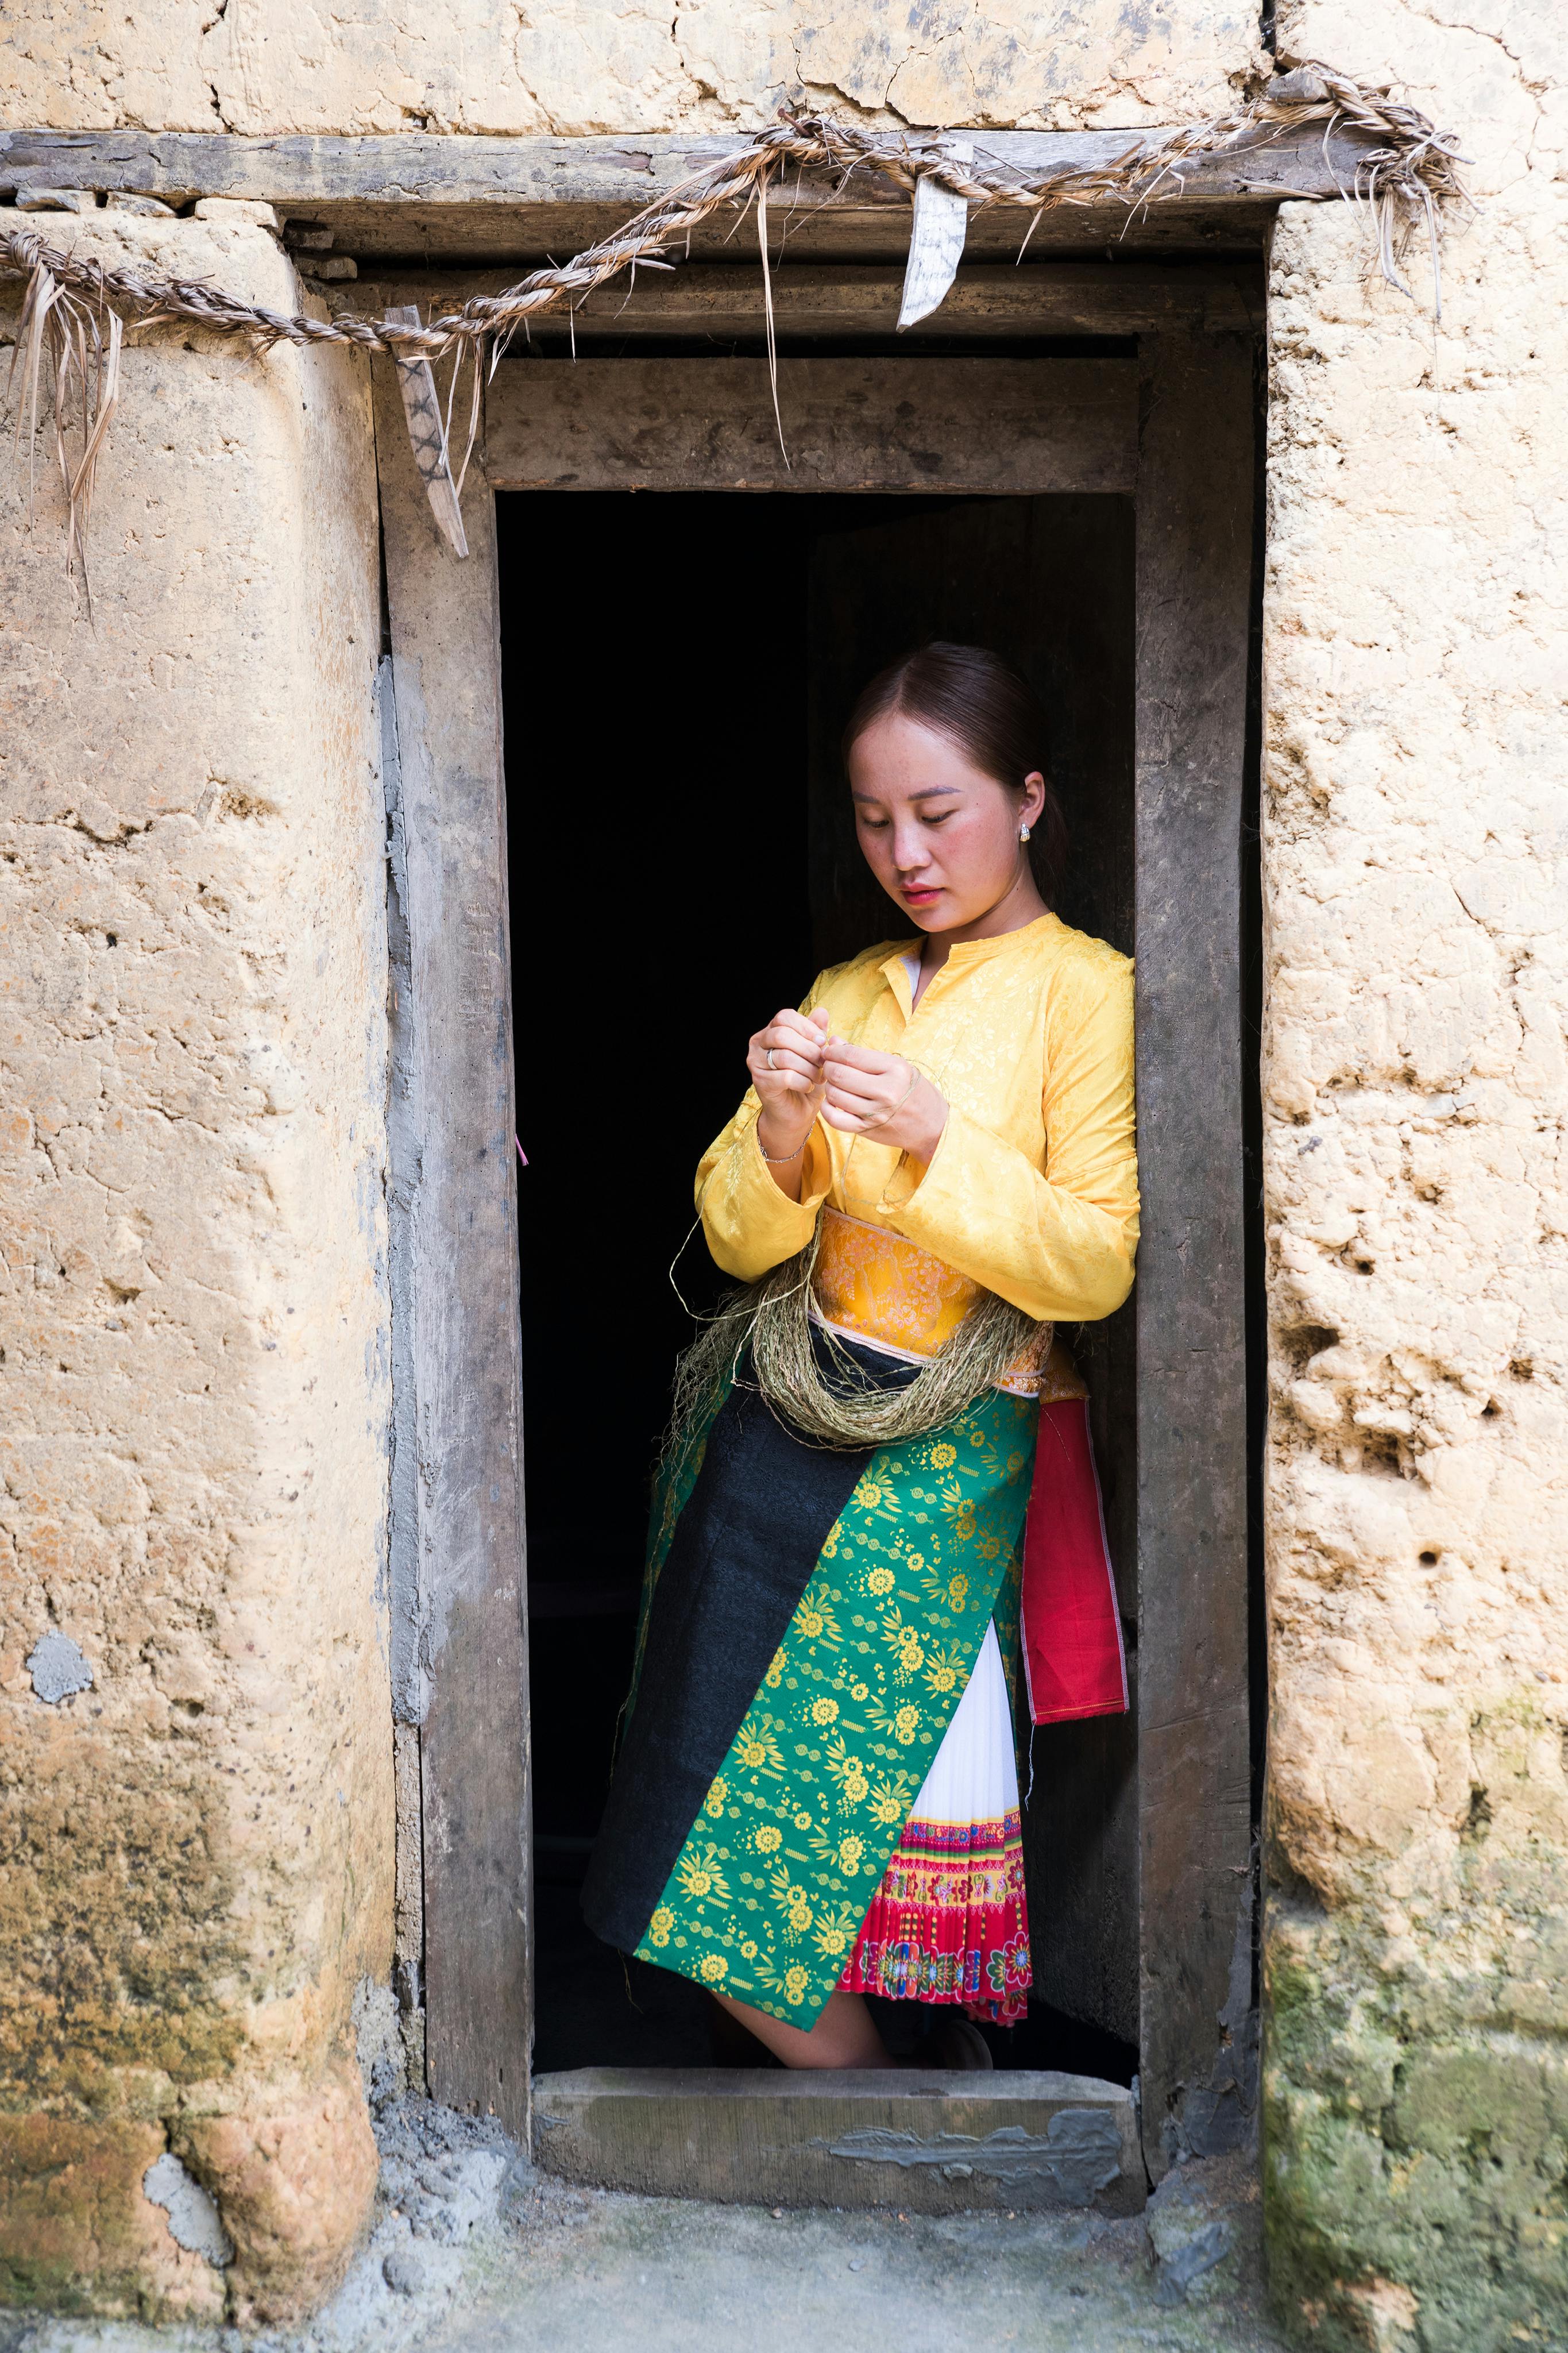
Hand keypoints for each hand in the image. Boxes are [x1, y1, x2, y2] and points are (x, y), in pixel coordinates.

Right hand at [748, 1006, 829, 1164]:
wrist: (795, 1113)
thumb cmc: (806, 1080)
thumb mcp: (815, 1054)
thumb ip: (816, 1033)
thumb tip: (822, 1012)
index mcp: (769, 1032)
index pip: (784, 1017)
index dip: (806, 1027)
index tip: (822, 1042)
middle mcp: (757, 1045)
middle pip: (782, 1035)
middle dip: (808, 1048)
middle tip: (822, 1061)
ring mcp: (755, 1064)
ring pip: (785, 1057)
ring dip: (808, 1068)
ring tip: (818, 1077)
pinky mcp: (760, 1083)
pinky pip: (785, 1076)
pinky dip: (803, 1081)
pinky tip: (808, 1086)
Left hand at [820, 1038, 948, 1163]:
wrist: (932, 1124)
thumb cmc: (914, 1091)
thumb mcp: (897, 1066)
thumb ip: (863, 1054)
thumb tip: (833, 1041)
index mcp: (896, 1070)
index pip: (852, 1055)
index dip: (833, 1051)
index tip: (829, 1050)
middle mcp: (886, 1091)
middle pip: (839, 1074)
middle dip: (828, 1067)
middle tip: (829, 1065)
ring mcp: (875, 1113)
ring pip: (834, 1095)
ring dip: (828, 1086)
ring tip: (835, 1083)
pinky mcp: (866, 1129)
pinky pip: (834, 1119)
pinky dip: (826, 1109)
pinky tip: (832, 1102)